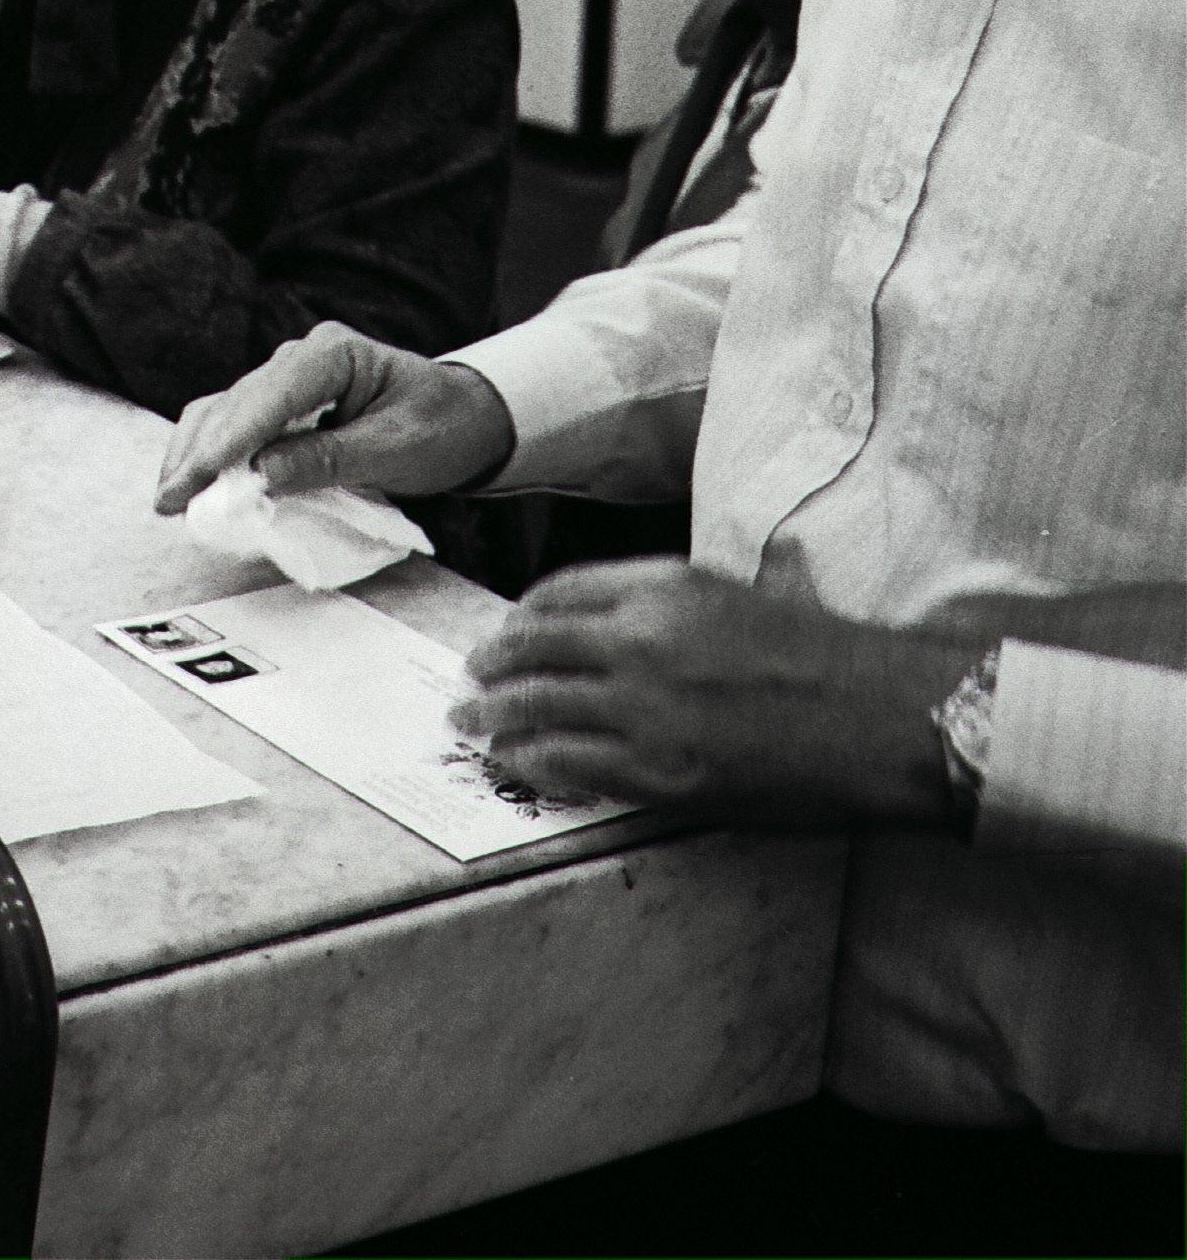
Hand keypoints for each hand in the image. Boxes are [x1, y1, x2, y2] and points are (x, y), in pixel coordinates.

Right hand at [153, 321, 515, 514]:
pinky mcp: (278, 408)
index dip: (230, 437)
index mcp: (331, 354)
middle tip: (169, 503)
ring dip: (192, 456)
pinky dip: (208, 456)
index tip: (201, 475)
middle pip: (232, 403)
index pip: (269, 395)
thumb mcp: (396, 448)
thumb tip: (260, 475)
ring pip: (221, 413)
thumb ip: (329, 459)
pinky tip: (192, 486)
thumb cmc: (440, 427)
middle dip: (197, 454)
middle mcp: (297, 359)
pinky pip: (232, 427)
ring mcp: (283, 381)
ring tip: (169, 502)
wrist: (463, 418)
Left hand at [454, 559, 973, 824]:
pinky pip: (573, 764)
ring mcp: (649, 710)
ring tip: (471, 725)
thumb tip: (594, 631)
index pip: (559, 593)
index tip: (505, 631)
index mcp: (665, 587)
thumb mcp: (734, 599)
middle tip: (468, 680)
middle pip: (534, 649)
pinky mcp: (664, 773)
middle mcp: (644, 640)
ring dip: (494, 717)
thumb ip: (662, 606)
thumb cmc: (825, 659)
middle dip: (490, 666)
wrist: (891, 719)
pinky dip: (534, 760)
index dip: (520, 616)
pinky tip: (518, 761)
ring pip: (540, 708)